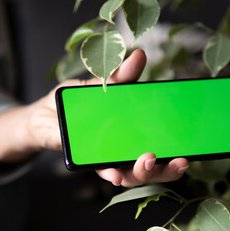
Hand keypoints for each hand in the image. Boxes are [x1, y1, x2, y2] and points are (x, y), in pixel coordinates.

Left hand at [0, 49, 188, 186]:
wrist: (40, 116)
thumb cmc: (71, 102)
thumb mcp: (95, 85)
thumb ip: (118, 77)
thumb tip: (140, 56)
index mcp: (129, 128)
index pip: (157, 140)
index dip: (176, 147)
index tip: (189, 146)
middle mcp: (121, 147)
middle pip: (150, 163)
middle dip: (166, 167)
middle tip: (179, 160)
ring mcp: (105, 155)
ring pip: (130, 172)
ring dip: (143, 171)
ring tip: (148, 162)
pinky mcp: (86, 160)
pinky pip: (102, 170)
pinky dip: (110, 172)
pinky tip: (115, 174)